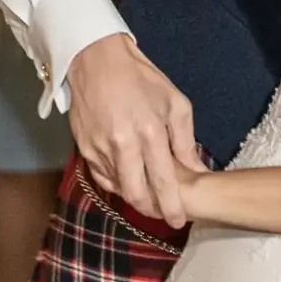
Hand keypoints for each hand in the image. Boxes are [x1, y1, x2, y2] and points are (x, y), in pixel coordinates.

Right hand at [65, 33, 203, 227]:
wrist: (96, 61)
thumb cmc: (141, 80)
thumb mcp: (174, 104)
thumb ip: (185, 141)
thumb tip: (196, 170)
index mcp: (149, 133)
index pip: (163, 182)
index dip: (172, 207)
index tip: (179, 221)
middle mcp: (122, 146)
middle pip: (136, 195)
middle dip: (152, 210)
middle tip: (163, 213)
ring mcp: (99, 149)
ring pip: (118, 188)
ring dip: (135, 196)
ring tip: (149, 193)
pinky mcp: (83, 149)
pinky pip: (102, 177)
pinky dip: (117, 183)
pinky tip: (128, 178)